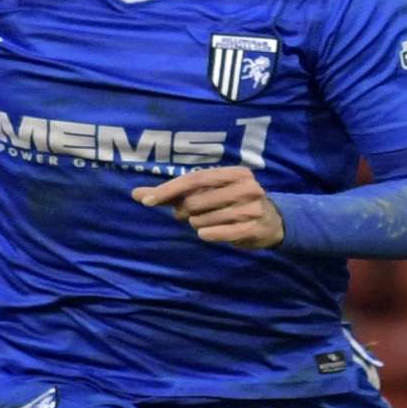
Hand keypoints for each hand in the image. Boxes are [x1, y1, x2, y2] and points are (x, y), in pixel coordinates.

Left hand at [132, 167, 284, 248]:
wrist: (270, 222)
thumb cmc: (230, 203)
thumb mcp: (206, 193)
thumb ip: (172, 193)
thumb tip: (136, 194)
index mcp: (234, 172)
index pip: (193, 179)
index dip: (168, 190)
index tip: (146, 200)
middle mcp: (246, 186)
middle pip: (196, 201)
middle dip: (186, 212)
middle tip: (192, 215)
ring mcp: (252, 207)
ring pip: (204, 220)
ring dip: (198, 225)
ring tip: (205, 223)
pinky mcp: (254, 228)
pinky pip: (219, 234)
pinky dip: (208, 234)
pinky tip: (207, 233)